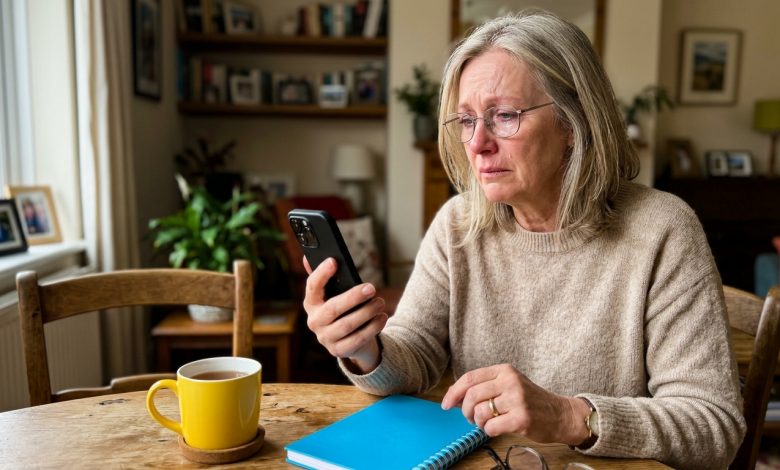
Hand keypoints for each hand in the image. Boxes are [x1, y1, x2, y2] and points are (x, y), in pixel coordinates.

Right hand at [302, 256, 388, 373]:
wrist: (350, 340)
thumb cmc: (343, 310)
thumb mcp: (334, 294)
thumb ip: (324, 277)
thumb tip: (306, 257)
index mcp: (311, 303)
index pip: (312, 286)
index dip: (321, 274)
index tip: (334, 261)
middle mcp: (314, 321)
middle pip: (333, 308)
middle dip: (354, 297)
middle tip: (372, 288)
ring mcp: (325, 338)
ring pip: (347, 324)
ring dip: (367, 312)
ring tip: (380, 303)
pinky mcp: (339, 350)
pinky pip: (358, 339)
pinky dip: (372, 327)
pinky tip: (382, 317)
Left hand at [440, 364, 589, 444]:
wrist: (560, 414)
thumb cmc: (530, 401)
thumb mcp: (509, 385)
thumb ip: (484, 387)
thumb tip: (453, 396)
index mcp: (504, 370)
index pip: (470, 378)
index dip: (453, 392)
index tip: (446, 404)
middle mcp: (510, 381)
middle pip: (471, 395)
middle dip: (464, 410)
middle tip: (469, 417)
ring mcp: (517, 399)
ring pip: (479, 412)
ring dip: (477, 422)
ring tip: (487, 422)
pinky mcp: (522, 418)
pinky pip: (490, 426)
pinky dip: (488, 430)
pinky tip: (497, 428)